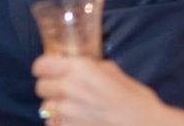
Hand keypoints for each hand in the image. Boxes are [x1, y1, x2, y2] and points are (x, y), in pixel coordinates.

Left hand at [32, 55, 183, 125]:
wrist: (143, 124)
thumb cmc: (133, 96)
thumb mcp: (112, 71)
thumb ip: (89, 67)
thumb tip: (76, 66)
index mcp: (80, 68)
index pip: (41, 65)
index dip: (43, 67)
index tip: (48, 69)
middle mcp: (69, 88)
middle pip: (40, 86)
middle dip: (49, 86)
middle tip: (62, 88)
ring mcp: (67, 112)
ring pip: (45, 106)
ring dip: (54, 106)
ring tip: (70, 106)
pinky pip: (53, 123)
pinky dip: (59, 121)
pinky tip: (74, 119)